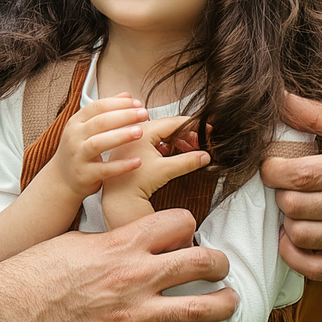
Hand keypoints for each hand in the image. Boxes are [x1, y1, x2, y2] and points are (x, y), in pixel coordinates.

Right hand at [0, 207, 235, 321]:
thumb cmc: (29, 274)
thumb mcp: (72, 242)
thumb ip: (110, 241)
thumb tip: (131, 240)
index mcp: (119, 245)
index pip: (179, 222)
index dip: (189, 227)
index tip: (187, 236)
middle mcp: (133, 277)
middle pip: (202, 261)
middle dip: (219, 263)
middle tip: (219, 269)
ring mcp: (131, 316)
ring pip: (202, 308)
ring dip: (224, 304)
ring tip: (227, 303)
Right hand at [37, 96, 147, 205]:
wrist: (62, 179)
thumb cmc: (79, 151)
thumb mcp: (86, 128)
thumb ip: (106, 111)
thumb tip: (128, 96)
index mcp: (76, 122)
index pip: (97, 107)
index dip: (118, 103)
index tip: (137, 103)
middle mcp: (74, 137)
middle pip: (100, 122)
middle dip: (124, 116)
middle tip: (143, 114)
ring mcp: (78, 156)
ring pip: (99, 143)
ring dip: (121, 136)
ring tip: (140, 132)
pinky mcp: (85, 174)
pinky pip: (105, 169)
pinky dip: (121, 165)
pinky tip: (137, 161)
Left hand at [95, 113, 209, 228]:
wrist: (116, 199)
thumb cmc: (134, 183)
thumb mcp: (165, 170)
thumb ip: (187, 161)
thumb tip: (205, 156)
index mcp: (143, 132)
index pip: (173, 122)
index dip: (192, 125)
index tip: (206, 128)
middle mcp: (135, 133)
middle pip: (167, 127)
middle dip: (186, 134)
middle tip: (201, 142)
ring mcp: (131, 141)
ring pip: (159, 135)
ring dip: (176, 141)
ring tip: (190, 150)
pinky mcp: (130, 151)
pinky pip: (151, 143)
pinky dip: (165, 146)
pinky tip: (173, 154)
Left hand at [265, 95, 321, 279]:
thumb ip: (319, 115)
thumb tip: (279, 98)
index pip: (301, 174)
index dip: (272, 170)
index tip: (271, 165)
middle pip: (296, 205)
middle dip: (280, 193)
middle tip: (286, 186)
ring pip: (301, 235)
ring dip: (287, 222)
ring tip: (296, 208)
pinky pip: (316, 268)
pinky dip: (294, 255)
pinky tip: (294, 238)